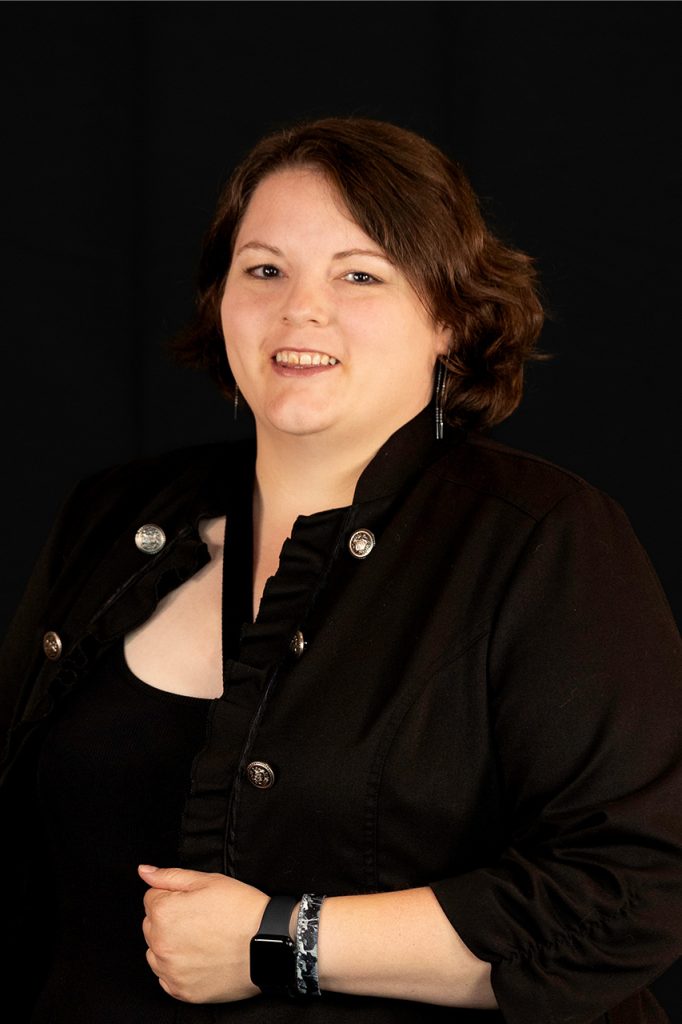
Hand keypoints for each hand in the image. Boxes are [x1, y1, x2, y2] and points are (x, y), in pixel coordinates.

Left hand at [139, 864, 269, 1002]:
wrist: (267, 943)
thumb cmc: (240, 909)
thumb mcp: (207, 880)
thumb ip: (169, 876)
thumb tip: (144, 871)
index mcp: (164, 913)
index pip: (152, 898)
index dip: (174, 896)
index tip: (195, 901)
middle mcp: (160, 944)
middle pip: (151, 925)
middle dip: (170, 919)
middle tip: (201, 918)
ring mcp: (170, 970)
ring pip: (156, 952)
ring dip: (171, 944)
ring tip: (202, 939)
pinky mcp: (181, 991)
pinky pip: (166, 977)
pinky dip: (178, 968)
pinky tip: (200, 958)